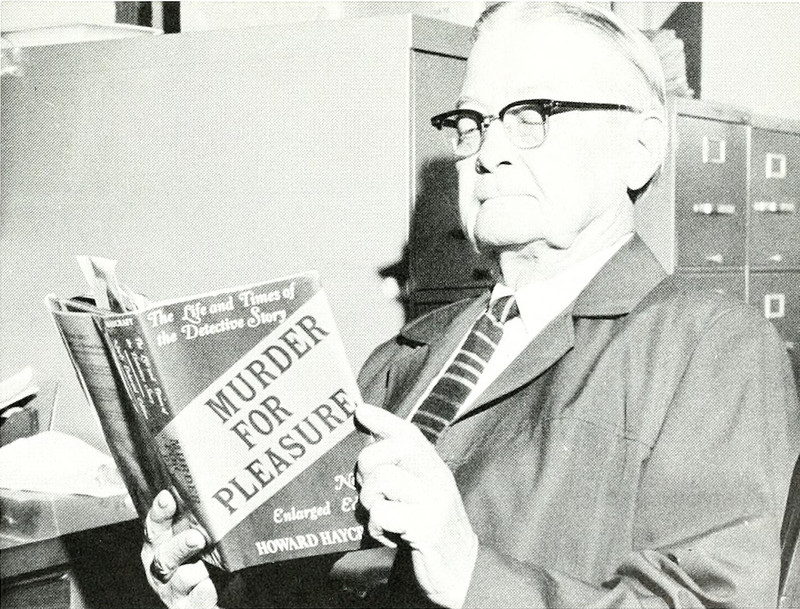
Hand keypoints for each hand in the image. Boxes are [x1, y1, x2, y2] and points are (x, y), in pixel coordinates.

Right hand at [141, 490, 218, 608]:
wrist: (212, 594)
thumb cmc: (201, 559)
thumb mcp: (196, 535)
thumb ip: (198, 515)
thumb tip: (214, 482)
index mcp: (161, 546)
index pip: (155, 527)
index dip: (159, 513)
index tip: (167, 497)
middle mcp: (163, 569)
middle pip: (164, 556)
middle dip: (179, 546)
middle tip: (196, 538)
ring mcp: (174, 590)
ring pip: (179, 580)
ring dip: (191, 573)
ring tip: (203, 570)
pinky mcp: (188, 607)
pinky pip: (194, 602)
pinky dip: (201, 594)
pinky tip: (206, 587)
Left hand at [355, 404, 477, 608]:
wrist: (462, 570)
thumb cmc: (430, 528)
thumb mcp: (420, 495)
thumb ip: (401, 472)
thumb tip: (367, 447)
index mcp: (433, 468)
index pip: (409, 434)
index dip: (383, 420)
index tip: (359, 410)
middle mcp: (436, 479)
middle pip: (390, 451)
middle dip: (367, 467)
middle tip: (369, 489)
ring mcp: (433, 502)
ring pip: (383, 480)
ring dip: (369, 500)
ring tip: (380, 515)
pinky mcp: (426, 528)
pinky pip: (383, 514)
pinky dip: (376, 527)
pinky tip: (388, 535)